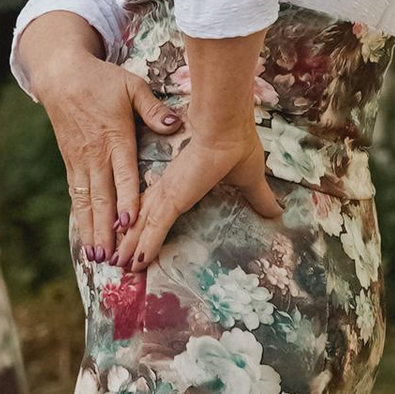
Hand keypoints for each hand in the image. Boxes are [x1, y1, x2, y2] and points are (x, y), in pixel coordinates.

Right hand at [27, 36, 178, 263]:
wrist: (61, 75)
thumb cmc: (103, 80)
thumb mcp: (132, 86)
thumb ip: (154, 108)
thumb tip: (176, 124)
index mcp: (115, 137)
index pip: (122, 174)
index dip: (126, 198)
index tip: (130, 222)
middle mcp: (95, 154)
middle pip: (100, 196)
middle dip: (105, 228)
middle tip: (111, 256)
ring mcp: (80, 160)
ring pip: (85, 201)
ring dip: (90, 230)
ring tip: (96, 256)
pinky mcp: (70, 162)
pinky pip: (74, 195)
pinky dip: (80, 217)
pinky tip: (85, 237)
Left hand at [120, 117, 282, 270]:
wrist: (227, 127)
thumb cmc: (238, 144)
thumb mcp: (250, 180)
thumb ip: (258, 198)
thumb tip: (278, 212)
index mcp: (182, 181)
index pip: (158, 207)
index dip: (146, 223)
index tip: (136, 238)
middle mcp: (169, 188)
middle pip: (142, 219)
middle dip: (129, 241)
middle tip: (117, 261)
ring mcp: (168, 194)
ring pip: (142, 227)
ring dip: (130, 248)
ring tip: (117, 267)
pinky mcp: (172, 199)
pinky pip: (155, 228)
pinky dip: (144, 247)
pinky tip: (136, 263)